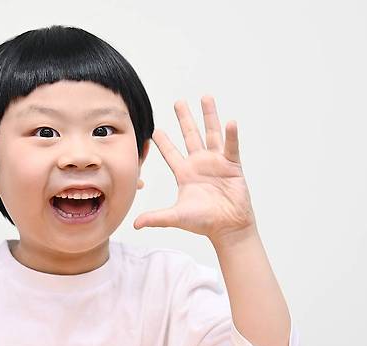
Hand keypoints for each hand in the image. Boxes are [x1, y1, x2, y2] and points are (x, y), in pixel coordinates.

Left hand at [133, 96, 255, 242]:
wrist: (228, 227)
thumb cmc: (204, 222)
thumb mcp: (176, 217)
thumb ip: (156, 217)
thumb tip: (134, 224)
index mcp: (185, 173)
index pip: (170, 153)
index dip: (163, 142)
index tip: (155, 129)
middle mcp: (199, 164)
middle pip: (190, 136)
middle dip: (184, 118)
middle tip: (178, 101)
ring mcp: (216, 163)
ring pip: (211, 134)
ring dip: (209, 116)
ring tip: (205, 97)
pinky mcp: (232, 166)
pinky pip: (231, 147)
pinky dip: (231, 135)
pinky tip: (230, 122)